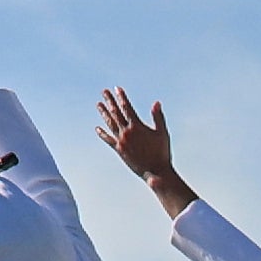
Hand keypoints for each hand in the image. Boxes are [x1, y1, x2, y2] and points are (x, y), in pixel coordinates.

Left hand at [95, 89, 194, 217]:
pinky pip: (108, 140)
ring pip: (110, 124)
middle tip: (104, 91)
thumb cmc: (162, 152)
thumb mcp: (162, 133)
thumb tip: (156, 102)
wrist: (155, 171)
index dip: (122, 97)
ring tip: (98, 104)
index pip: (127, 108)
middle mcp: (127, 132)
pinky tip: (97, 128)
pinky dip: (102, 134)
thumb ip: (158, 117)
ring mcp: (121, 141)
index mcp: (137, 126)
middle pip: (116, 113)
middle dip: (110, 101)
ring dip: (104, 113)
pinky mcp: (119, 150)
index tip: (117, 88)